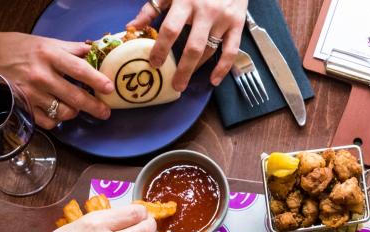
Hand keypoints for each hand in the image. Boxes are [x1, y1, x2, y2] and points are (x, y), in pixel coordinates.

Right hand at [0, 31, 112, 128]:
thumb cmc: (18, 48)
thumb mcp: (46, 42)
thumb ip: (72, 50)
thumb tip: (97, 52)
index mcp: (49, 55)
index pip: (79, 69)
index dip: (97, 80)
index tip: (109, 88)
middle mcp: (40, 75)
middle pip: (75, 97)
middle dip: (95, 107)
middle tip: (104, 112)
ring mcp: (31, 94)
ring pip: (65, 113)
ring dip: (75, 112)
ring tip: (75, 106)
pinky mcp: (24, 107)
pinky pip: (50, 123)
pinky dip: (57, 120)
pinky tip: (57, 111)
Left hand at [129, 0, 247, 89]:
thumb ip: (151, 8)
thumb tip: (132, 27)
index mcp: (185, 1)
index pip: (171, 29)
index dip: (161, 48)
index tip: (154, 63)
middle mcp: (205, 11)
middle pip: (193, 47)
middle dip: (183, 69)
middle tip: (175, 85)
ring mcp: (223, 19)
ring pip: (209, 51)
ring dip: (197, 69)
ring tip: (185, 81)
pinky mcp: (237, 24)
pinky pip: (231, 51)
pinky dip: (223, 68)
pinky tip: (214, 80)